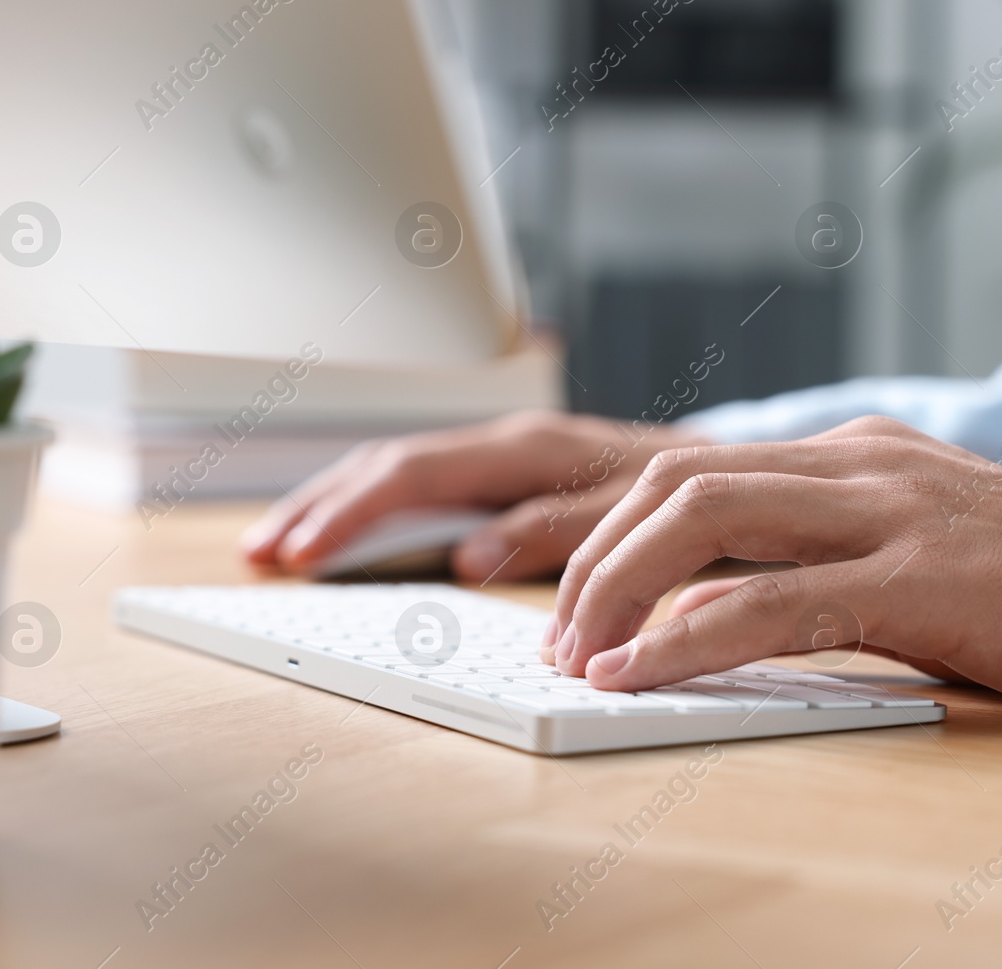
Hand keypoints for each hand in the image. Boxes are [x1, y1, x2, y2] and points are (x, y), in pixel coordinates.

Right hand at [240, 410, 707, 582]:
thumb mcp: (636, 517)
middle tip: (263, 552)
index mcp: (531, 452)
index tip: (301, 553)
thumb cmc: (694, 499)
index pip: (415, 476)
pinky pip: (429, 482)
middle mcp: (511, 444)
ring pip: (402, 470)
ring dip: (338, 504)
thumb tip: (469, 556)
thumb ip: (555, 532)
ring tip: (279, 543)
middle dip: (323, 507)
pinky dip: (379, 505)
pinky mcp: (514, 473)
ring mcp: (509, 455)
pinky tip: (350, 531)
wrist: (738, 472)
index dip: (351, 515)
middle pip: (391, 466)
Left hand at [545, 416, 1001, 715]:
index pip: (694, 469)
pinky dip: (685, 638)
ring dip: (616, 589)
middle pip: (675, 482)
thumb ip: (829, 554)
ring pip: (704, 521)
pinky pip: (771, 602)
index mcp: (851, 456)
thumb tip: (723, 603)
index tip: (572, 595)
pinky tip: (637, 674)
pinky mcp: (917, 578)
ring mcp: (885, 514)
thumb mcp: (917, 545)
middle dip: (590, 555)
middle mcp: (855, 465)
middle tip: (559, 633)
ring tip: (578, 656)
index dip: (611, 530)